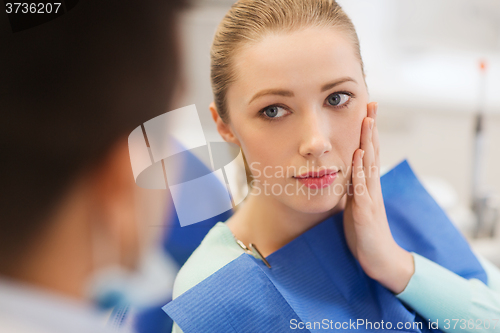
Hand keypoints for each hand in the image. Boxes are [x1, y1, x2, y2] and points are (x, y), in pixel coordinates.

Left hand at [343, 102, 414, 293]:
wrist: (379, 258)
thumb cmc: (365, 232)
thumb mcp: (356, 206)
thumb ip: (353, 189)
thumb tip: (344, 174)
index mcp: (367, 185)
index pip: (368, 152)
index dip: (367, 132)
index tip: (366, 111)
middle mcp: (371, 186)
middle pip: (371, 151)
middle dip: (371, 127)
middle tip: (371, 104)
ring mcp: (370, 197)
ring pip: (369, 164)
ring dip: (367, 141)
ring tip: (366, 120)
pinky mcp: (365, 211)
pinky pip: (362, 187)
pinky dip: (359, 170)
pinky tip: (357, 155)